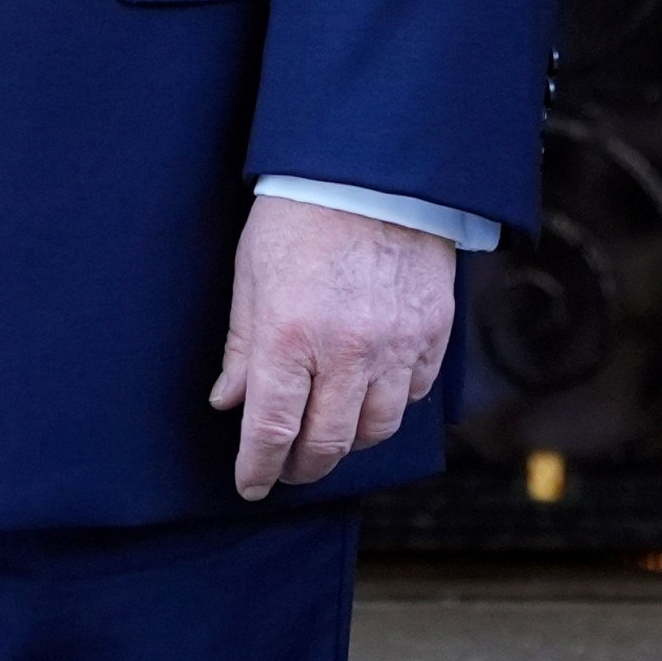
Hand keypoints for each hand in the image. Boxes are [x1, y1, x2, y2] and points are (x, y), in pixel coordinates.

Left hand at [207, 194, 455, 501]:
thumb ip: (243, 346)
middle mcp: (348, 351)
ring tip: (327, 438)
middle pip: (329, 441)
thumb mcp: (251, 277)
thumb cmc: (298, 217)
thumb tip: (229, 401)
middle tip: (287, 469)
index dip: (259, 465)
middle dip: (303, 466)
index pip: (273, 428)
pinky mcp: (433, 335)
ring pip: (378, 428)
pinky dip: (391, 407)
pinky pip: (416, 396)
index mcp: (291, 336)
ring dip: (349, 442)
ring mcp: (397, 347)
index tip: (250, 485)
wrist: (370, 176)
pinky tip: (370, 400)